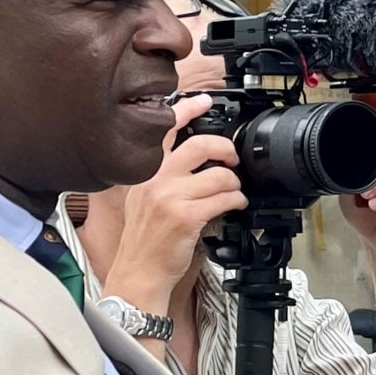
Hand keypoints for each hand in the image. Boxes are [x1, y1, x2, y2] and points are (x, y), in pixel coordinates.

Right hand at [102, 96, 246, 314]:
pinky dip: (236, 200)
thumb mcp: (143, 200)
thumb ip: (162, 178)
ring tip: (233, 191)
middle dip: (224, 148)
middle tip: (231, 159)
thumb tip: (192, 162)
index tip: (204, 101)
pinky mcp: (186, 216)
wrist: (139, 273)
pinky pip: (223, 198)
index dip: (187, 110)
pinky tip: (234, 205)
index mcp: (145, 173)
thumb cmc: (144, 242)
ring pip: (218, 174)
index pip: (164, 132)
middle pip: (199, 145)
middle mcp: (155, 181)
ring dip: (234, 183)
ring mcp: (170, 198)